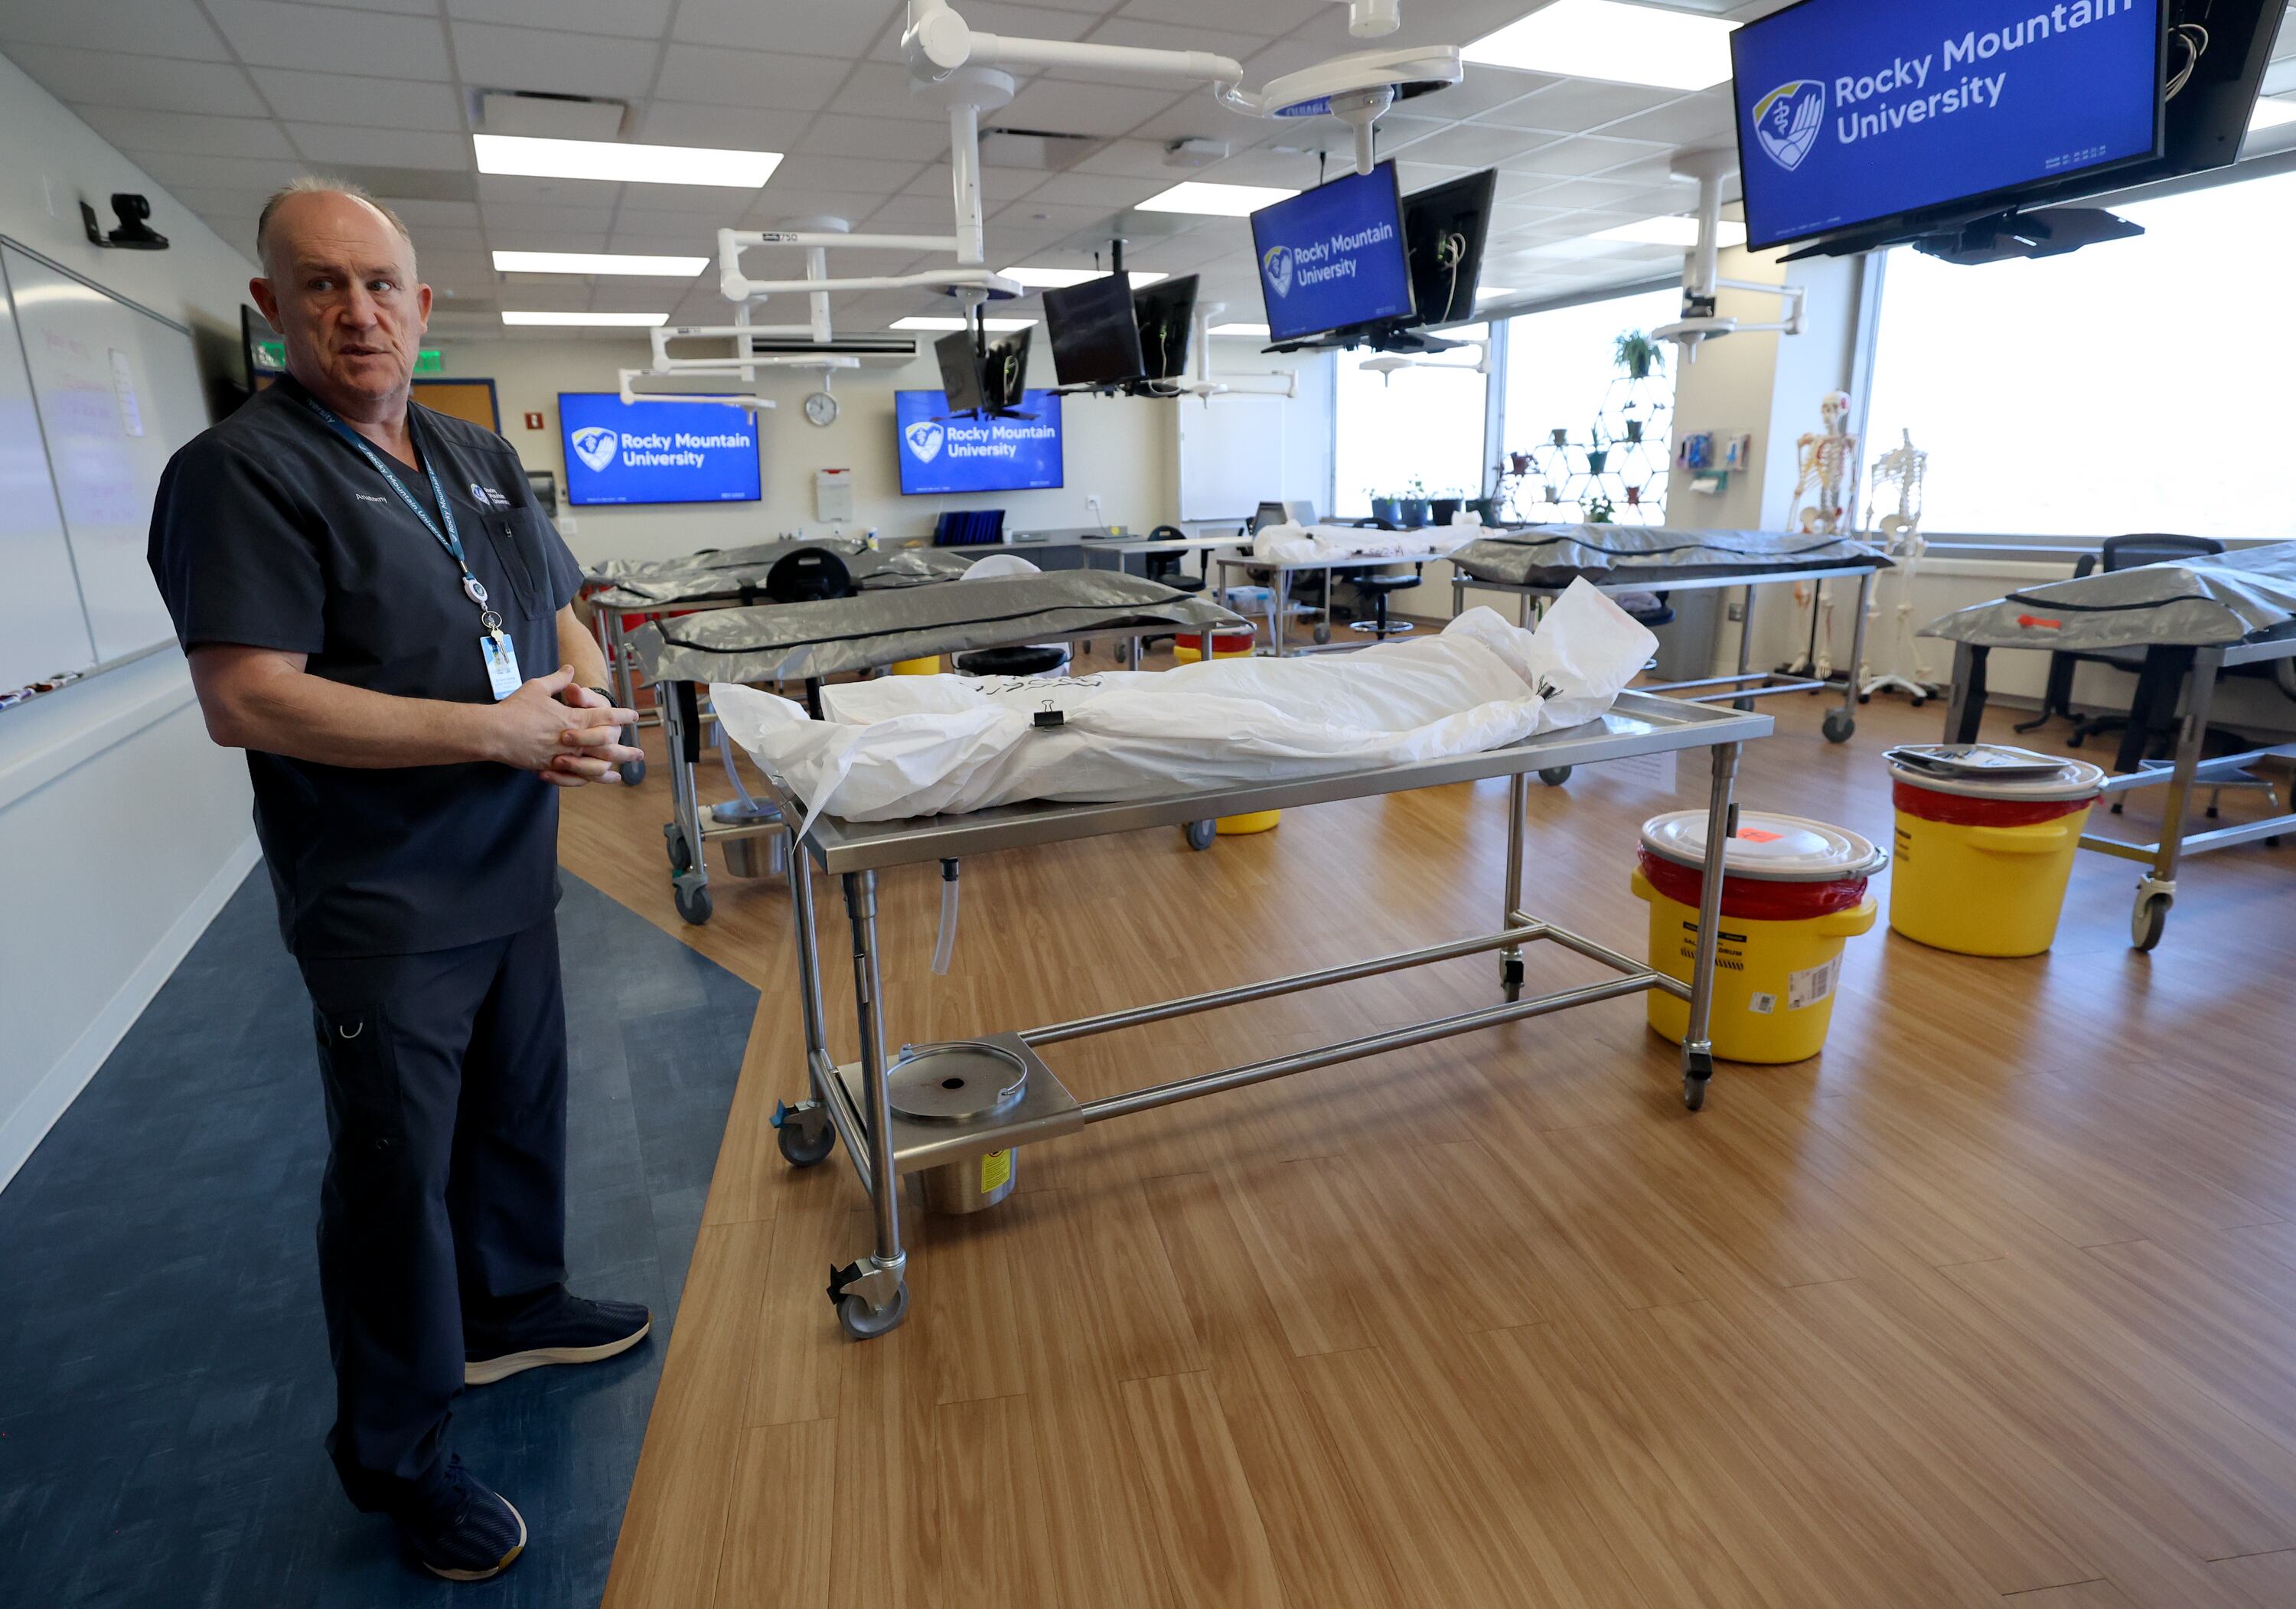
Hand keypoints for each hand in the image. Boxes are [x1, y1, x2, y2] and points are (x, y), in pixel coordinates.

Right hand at [488, 666, 636, 783]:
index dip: (621, 716)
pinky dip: (593, 779)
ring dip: (614, 767)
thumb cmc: (515, 709)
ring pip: (596, 764)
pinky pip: (577, 776)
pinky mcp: (551, 767)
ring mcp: (562, 756)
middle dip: (625, 749)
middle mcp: (572, 739)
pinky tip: (603, 779)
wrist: (493, 732)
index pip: (604, 717)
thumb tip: (570, 670)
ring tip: (625, 771)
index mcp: (572, 718)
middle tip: (640, 754)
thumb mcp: (537, 687)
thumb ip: (558, 680)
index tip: (633, 716)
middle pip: (606, 746)